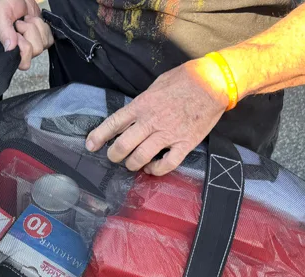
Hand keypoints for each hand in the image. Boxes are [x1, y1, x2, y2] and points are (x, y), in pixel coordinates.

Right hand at [0, 0, 51, 70]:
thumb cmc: (5, 4)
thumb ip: (3, 31)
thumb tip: (10, 49)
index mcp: (6, 48)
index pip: (21, 62)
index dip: (23, 47)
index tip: (17, 32)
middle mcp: (20, 50)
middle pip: (35, 52)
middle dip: (30, 32)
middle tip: (21, 23)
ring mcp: (32, 45)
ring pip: (43, 44)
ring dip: (36, 27)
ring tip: (26, 20)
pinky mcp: (42, 39)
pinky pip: (49, 39)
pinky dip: (43, 27)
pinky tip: (33, 21)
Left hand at [85, 59, 230, 175]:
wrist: (214, 82)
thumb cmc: (185, 78)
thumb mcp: (157, 84)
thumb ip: (142, 101)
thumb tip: (133, 113)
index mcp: (142, 105)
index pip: (114, 123)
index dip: (99, 136)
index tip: (90, 145)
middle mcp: (151, 121)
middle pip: (123, 146)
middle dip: (114, 155)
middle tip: (114, 157)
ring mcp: (168, 134)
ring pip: (141, 158)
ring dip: (132, 164)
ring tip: (132, 164)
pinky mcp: (184, 144)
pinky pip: (166, 164)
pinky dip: (156, 170)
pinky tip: (152, 168)